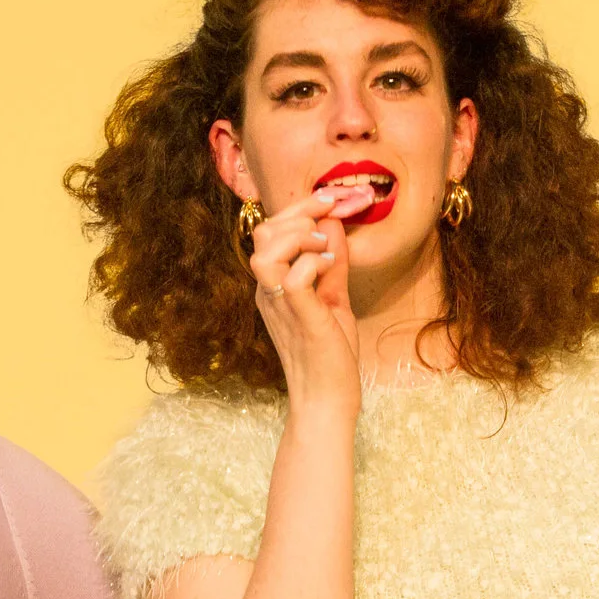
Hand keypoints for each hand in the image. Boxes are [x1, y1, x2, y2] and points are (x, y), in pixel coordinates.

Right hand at [247, 183, 369, 417]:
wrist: (327, 400)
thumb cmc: (330, 355)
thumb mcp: (334, 298)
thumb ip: (332, 262)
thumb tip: (334, 224)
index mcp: (272, 285)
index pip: (271, 231)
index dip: (300, 207)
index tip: (332, 198)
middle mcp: (267, 292)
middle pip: (264, 232)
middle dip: (300, 213)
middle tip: (331, 218)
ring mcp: (279, 304)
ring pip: (266, 251)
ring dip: (300, 237)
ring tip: (325, 247)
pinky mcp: (298, 318)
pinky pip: (292, 277)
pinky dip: (313, 263)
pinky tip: (331, 268)